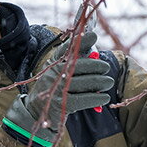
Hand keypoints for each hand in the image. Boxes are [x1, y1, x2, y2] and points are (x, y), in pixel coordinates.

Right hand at [3, 30, 112, 146]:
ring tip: (109, 82)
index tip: (94, 36)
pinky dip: (96, 98)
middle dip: (95, 65)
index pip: (67, 49)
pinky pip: (83, 99)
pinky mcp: (61, 104)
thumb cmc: (55, 88)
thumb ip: (76, 63)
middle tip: (106, 67)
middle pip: (78, 65)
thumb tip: (95, 55)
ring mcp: (56, 89)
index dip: (81, 42)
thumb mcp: (60, 73)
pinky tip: (105, 97)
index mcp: (53, 62)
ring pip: (83, 82)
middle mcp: (53, 73)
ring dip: (100, 82)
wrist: (37, 110)